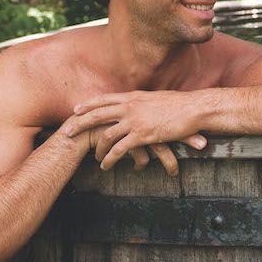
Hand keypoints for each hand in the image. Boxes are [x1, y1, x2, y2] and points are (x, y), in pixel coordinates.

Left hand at [64, 91, 208, 170]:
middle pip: (97, 115)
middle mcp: (130, 106)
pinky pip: (120, 150)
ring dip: (97, 149)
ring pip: (105, 135)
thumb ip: (145, 102)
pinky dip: (110, 159)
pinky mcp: (142, 135)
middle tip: (67, 132)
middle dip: (79, 124)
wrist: (194, 109)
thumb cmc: (181, 104)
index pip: (104, 99)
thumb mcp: (158, 98)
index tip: (75, 110)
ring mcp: (134, 121)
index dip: (88, 105)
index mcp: (134, 96)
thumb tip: (140, 105)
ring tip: (95, 158)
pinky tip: (106, 165)